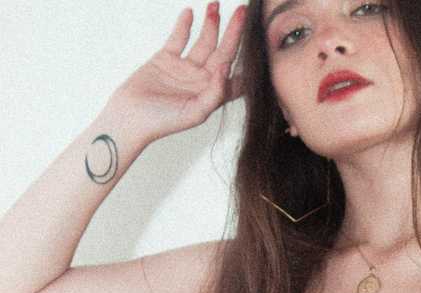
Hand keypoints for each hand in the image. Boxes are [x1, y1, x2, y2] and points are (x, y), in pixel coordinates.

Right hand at [105, 3, 246, 144]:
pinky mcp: (166, 59)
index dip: (250, 61)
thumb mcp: (195, 113)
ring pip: (204, 41)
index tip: (261, 41)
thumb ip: (216, 93)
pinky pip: (179, 38)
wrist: (128, 118)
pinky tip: (191, 13)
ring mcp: (186, 68)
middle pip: (224, 51)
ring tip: (215, 6)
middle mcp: (203, 80)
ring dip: (211, 24)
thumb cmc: (162, 123)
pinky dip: (184, 25)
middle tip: (242, 12)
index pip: (238, 75)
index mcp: (214, 94)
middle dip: (234, 31)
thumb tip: (227, 68)